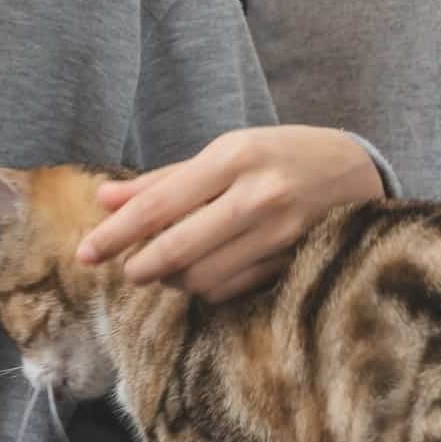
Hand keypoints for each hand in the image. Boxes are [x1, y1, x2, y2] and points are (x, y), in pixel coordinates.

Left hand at [76, 126, 384, 303]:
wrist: (355, 170)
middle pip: (178, 248)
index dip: (115, 233)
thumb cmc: (276, 155)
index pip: (158, 205)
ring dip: (171, 279)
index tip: (85, 252)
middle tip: (124, 269)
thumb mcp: (222, 151)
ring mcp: (279, 233)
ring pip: (202, 277)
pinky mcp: (292, 262)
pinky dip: (204, 287)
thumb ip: (162, 180)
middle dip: (139, 266)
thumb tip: (103, 199)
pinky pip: (230, 290)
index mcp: (232, 157)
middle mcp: (257, 195)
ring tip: (164, 266)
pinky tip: (198, 273)